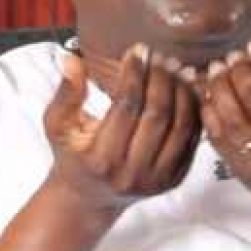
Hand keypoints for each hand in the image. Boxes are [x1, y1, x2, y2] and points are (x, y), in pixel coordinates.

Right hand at [44, 45, 201, 216]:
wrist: (89, 198)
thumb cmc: (72, 155)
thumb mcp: (57, 125)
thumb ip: (66, 92)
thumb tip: (72, 60)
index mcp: (102, 159)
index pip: (126, 106)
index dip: (134, 74)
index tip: (136, 51)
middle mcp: (132, 173)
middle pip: (157, 114)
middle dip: (160, 78)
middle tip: (159, 55)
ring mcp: (158, 179)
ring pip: (181, 124)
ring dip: (181, 90)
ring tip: (174, 66)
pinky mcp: (175, 178)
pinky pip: (192, 137)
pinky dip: (193, 109)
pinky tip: (185, 87)